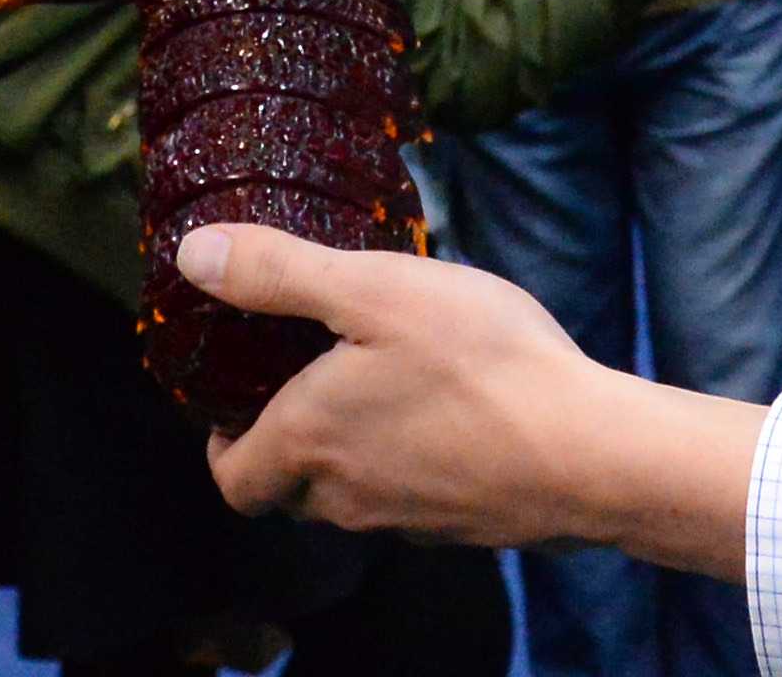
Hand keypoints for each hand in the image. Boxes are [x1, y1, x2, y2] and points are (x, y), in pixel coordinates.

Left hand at [191, 224, 762, 572]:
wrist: (590, 455)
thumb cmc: (479, 365)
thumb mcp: (373, 289)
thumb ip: (278, 273)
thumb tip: (191, 256)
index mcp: (307, 445)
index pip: (232, 479)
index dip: (221, 442)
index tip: (238, 395)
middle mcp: (347, 499)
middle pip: (289, 489)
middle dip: (286, 439)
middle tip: (308, 374)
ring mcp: (408, 521)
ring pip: (351, 493)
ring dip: (351, 447)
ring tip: (383, 378)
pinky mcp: (462, 525)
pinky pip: (412, 494)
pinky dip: (410, 458)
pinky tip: (449, 406)